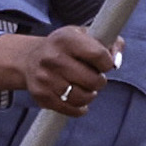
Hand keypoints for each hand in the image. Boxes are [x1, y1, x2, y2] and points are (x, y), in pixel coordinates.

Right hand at [0, 25, 118, 115]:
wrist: (30, 59)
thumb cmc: (65, 47)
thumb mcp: (85, 35)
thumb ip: (110, 42)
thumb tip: (116, 61)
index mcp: (66, 39)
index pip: (99, 55)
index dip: (107, 63)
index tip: (103, 63)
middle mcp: (53, 58)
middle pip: (92, 80)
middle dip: (99, 81)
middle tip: (95, 77)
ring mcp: (46, 78)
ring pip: (83, 97)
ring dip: (90, 95)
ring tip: (86, 87)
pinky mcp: (42, 96)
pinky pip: (71, 109)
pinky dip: (80, 108)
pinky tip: (79, 100)